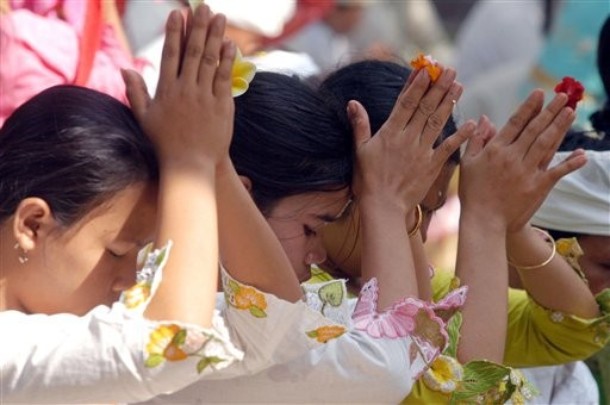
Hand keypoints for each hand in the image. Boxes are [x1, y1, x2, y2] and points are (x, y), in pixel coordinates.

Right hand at [123, 5, 235, 169]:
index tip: (178, 14)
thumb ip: (136, 91)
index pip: (170, 54)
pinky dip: (227, 61)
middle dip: (198, 27)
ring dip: (214, 37)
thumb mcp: (144, 117)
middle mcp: (185, 90)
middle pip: (192, 52)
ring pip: (209, 61)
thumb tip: (126, 68)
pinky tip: (230, 45)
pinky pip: (224, 79)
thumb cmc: (164, 143)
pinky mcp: (221, 106)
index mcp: (166, 90)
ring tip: (219, 17)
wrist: (189, 165)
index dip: (174, 32)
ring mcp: (204, 97)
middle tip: (203, 7)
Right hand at [348, 67, 473, 211]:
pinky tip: (472, 123)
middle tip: (449, 70)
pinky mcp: (431, 166)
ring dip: (449, 103)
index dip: (416, 86)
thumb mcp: (360, 151)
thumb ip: (359, 125)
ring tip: (459, 85)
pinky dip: (460, 136)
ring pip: (437, 122)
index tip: (425, 70)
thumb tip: (353, 102)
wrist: (382, 206)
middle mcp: (407, 139)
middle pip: (424, 108)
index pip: (405, 104)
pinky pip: (447, 148)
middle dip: (437, 87)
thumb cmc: (367, 180)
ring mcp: (421, 152)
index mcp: (389, 133)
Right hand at [459, 90, 586, 231]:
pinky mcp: (538, 186)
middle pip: (535, 129)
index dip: (528, 107)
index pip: (515, 123)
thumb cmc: (472, 192)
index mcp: (495, 150)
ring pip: (546, 144)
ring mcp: (527, 171)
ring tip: (571, 112)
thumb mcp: (468, 163)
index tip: (539, 93)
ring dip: (560, 127)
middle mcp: (512, 157)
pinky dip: (570, 163)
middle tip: (562, 96)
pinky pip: (557, 171)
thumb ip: (476, 139)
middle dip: (550, 111)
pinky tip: (582, 154)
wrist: (483, 220)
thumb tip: (483, 118)